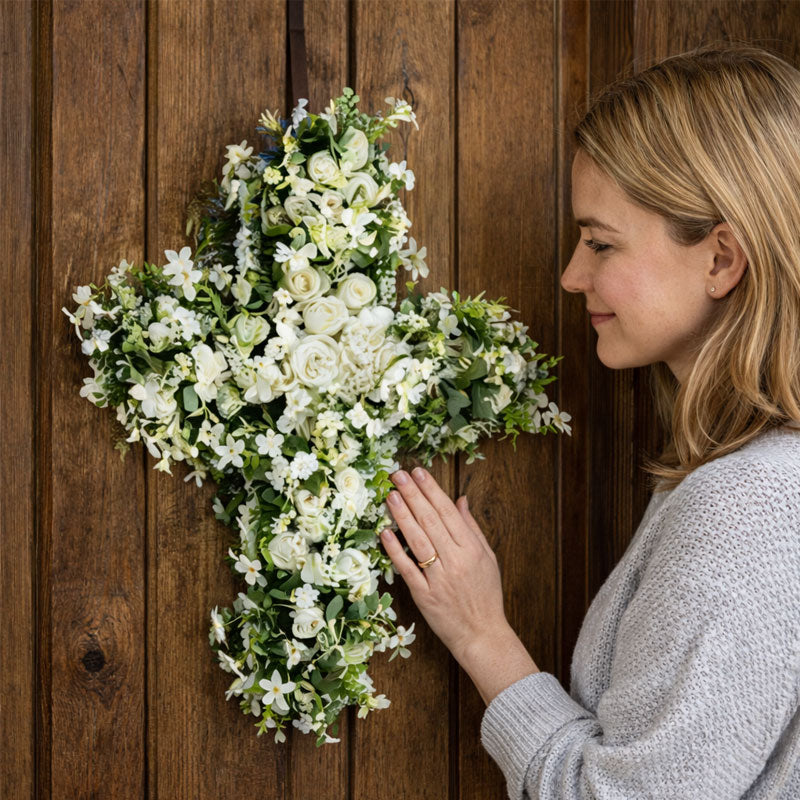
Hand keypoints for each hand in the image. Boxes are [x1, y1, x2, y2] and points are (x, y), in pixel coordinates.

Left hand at [380, 466, 508, 661]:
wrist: (482, 634)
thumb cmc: (486, 594)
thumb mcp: (487, 558)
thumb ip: (471, 527)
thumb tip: (460, 499)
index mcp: (471, 549)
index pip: (447, 512)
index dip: (431, 490)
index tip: (418, 472)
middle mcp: (455, 561)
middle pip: (430, 522)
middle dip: (413, 495)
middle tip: (397, 475)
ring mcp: (439, 579)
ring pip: (418, 541)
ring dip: (402, 516)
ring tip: (391, 495)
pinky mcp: (425, 596)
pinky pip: (408, 569)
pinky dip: (396, 551)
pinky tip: (385, 533)